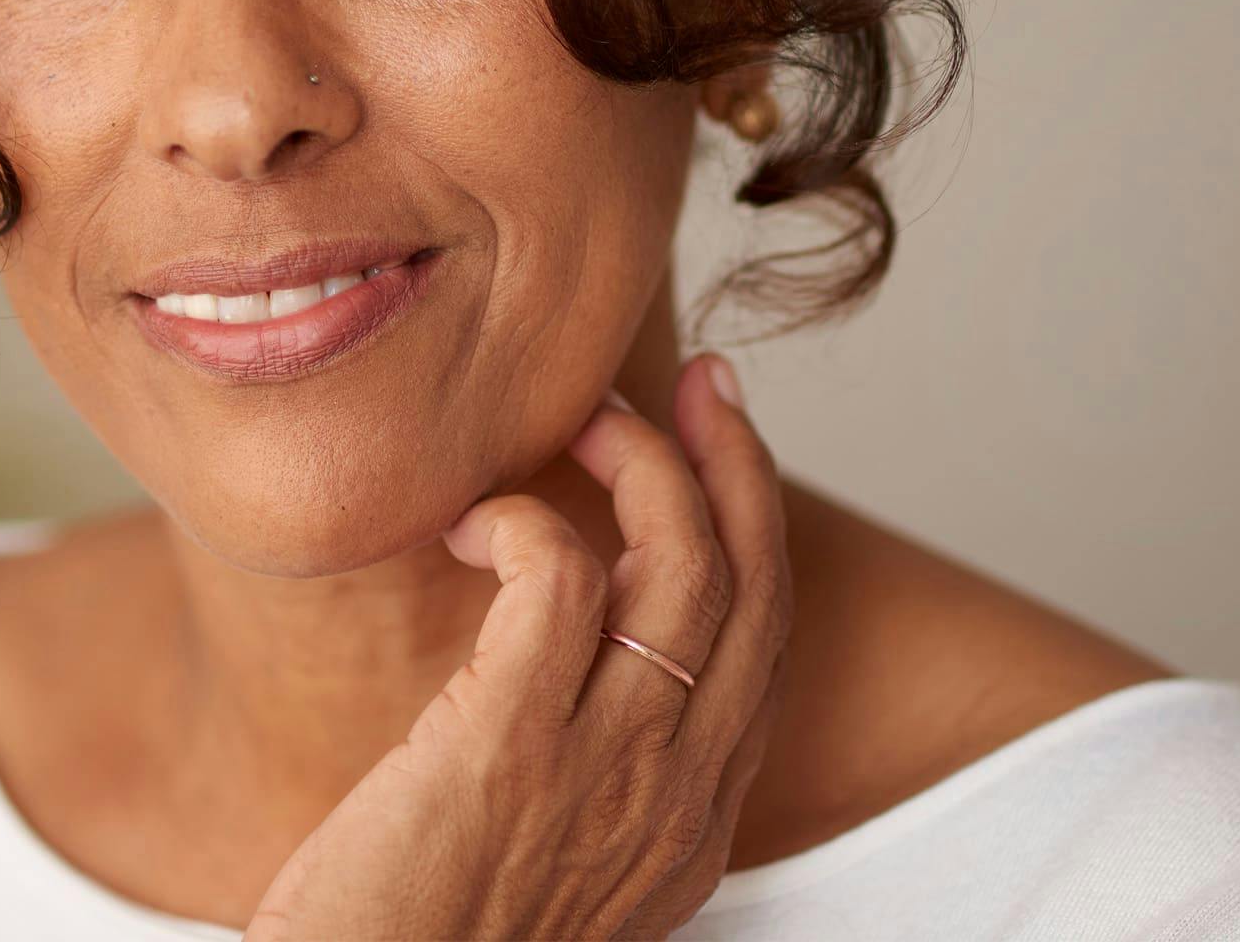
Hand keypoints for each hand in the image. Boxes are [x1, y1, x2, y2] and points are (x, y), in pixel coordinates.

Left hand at [243, 354, 794, 940]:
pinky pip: (561, 577)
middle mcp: (675, 793)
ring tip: (584, 418)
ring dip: (643, 463)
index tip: (724, 442)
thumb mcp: (557, 858)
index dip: (755, 526)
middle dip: (738, 461)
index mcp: (692, 823)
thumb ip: (590, 766)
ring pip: (683, 564)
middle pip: (753, 586)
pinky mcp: (509, 743)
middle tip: (702, 380)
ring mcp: (605, 769)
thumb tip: (567, 653)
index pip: (764, 643)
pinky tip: (475, 518)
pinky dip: (526, 518)